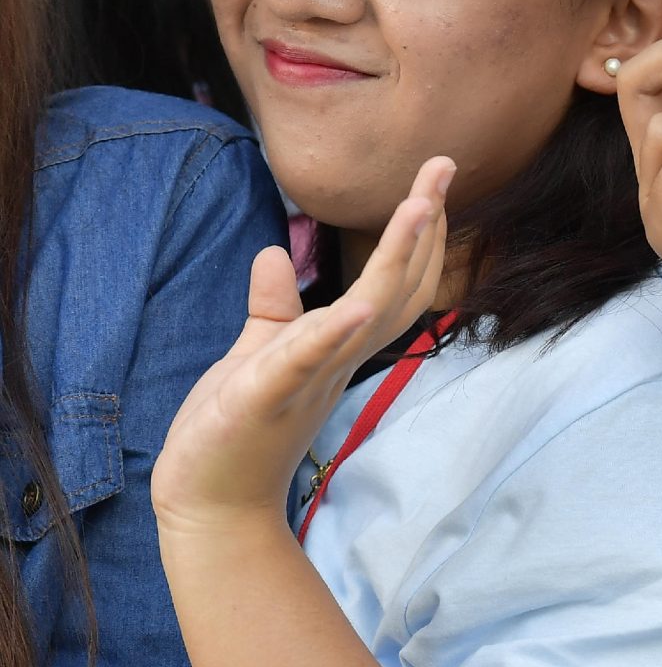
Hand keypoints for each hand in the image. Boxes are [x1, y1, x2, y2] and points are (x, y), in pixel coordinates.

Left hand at [154, 158, 452, 539]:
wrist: (212, 499)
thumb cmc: (237, 430)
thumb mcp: (257, 352)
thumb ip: (273, 306)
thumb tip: (275, 253)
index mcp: (340, 342)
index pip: (397, 280)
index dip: (420, 231)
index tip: (435, 178)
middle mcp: (341, 356)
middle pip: (403, 285)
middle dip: (426, 225)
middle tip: (445, 167)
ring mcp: (312, 375)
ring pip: (372, 312)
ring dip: (399, 260)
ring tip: (421, 207)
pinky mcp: (271, 395)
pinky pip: (311, 359)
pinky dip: (335, 331)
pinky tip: (355, 304)